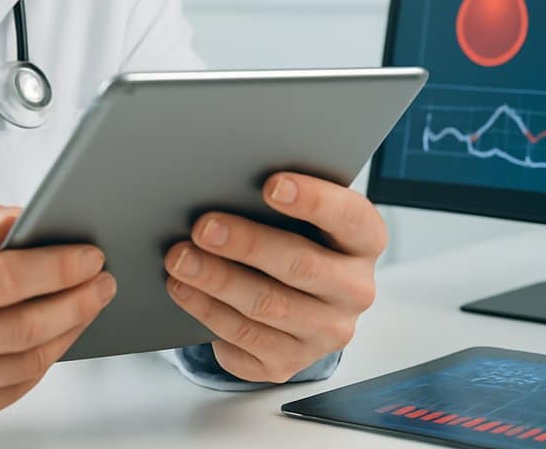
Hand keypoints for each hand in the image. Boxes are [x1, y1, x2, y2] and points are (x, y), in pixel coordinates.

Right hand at [0, 199, 114, 436]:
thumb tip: (14, 222)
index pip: (2, 277)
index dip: (56, 266)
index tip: (88, 256)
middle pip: (24, 323)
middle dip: (78, 298)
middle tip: (101, 279)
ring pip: (29, 359)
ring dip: (70, 328)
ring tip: (86, 302)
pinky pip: (16, 388)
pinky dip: (45, 359)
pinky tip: (56, 334)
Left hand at [163, 173, 385, 383]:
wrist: (296, 297)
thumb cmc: (295, 237)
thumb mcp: (302, 214)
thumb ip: (282, 199)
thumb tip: (229, 183)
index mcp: (365, 242)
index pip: (350, 217)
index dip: (313, 200)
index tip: (271, 185)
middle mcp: (354, 290)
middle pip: (300, 266)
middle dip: (246, 244)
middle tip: (203, 227)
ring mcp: (324, 333)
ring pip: (267, 307)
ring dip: (217, 281)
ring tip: (180, 260)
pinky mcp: (289, 362)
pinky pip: (245, 341)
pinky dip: (208, 313)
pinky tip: (184, 291)